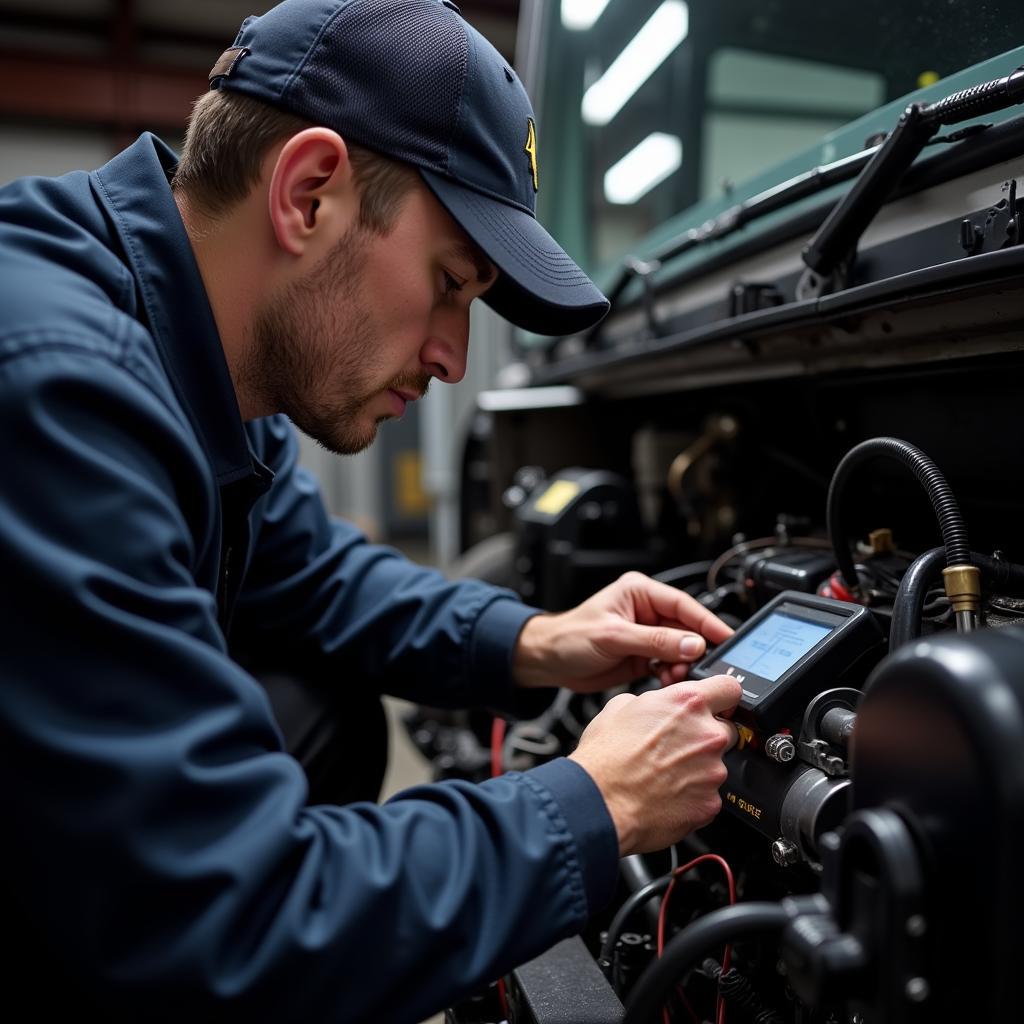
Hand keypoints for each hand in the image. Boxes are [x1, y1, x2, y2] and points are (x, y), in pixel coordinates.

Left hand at [513, 571, 732, 691]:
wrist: (548, 661)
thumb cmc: (569, 637)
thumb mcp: (613, 636)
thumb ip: (654, 641)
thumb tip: (692, 644)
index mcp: (640, 593)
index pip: (683, 605)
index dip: (706, 622)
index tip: (726, 638)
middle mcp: (646, 611)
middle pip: (686, 629)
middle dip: (695, 649)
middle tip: (703, 667)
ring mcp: (646, 635)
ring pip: (680, 650)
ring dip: (683, 665)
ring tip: (677, 677)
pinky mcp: (643, 656)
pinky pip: (669, 665)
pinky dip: (672, 675)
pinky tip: (667, 682)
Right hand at [569, 675, 740, 854]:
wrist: (599, 803)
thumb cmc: (605, 757)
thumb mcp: (621, 706)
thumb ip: (655, 701)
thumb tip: (660, 705)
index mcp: (688, 703)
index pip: (730, 688)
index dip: (722, 696)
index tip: (717, 704)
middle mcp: (707, 735)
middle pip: (725, 729)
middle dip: (705, 736)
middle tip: (676, 746)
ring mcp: (712, 772)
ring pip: (715, 764)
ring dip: (697, 767)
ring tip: (663, 774)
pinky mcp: (710, 804)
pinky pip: (708, 794)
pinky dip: (692, 795)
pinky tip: (666, 794)